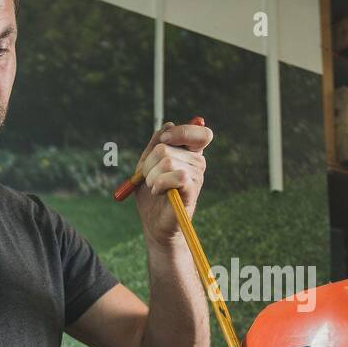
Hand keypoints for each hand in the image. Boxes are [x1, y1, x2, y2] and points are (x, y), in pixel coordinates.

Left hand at [132, 120, 212, 242]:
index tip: (163, 141)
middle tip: (149, 177)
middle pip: (166, 146)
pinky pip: (175, 176)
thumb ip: (155, 143)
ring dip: (151, 175)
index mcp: (190, 153)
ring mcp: (197, 177)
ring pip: (166, 160)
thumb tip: (168, 124)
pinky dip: (158, 183)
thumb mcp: (148, 164)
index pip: (200, 132)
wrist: (153, 223)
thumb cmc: (151, 194)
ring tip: (153, 187)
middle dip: (148, 162)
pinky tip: (158, 192)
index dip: (181, 132)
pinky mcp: (192, 191)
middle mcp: (197, 163)